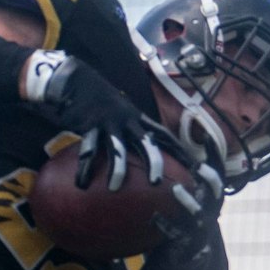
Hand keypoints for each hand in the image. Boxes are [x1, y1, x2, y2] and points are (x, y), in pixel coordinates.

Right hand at [23, 51, 166, 191]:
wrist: (78, 82)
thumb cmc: (101, 103)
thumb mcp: (122, 114)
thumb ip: (131, 131)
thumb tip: (141, 156)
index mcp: (138, 119)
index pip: (163, 134)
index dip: (177, 150)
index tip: (191, 166)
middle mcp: (128, 121)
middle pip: (146, 142)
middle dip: (153, 161)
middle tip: (157, 182)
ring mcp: (110, 123)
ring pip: (117, 148)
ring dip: (117, 168)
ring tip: (114, 188)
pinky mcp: (90, 126)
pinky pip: (88, 150)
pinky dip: (85, 168)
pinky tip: (82, 184)